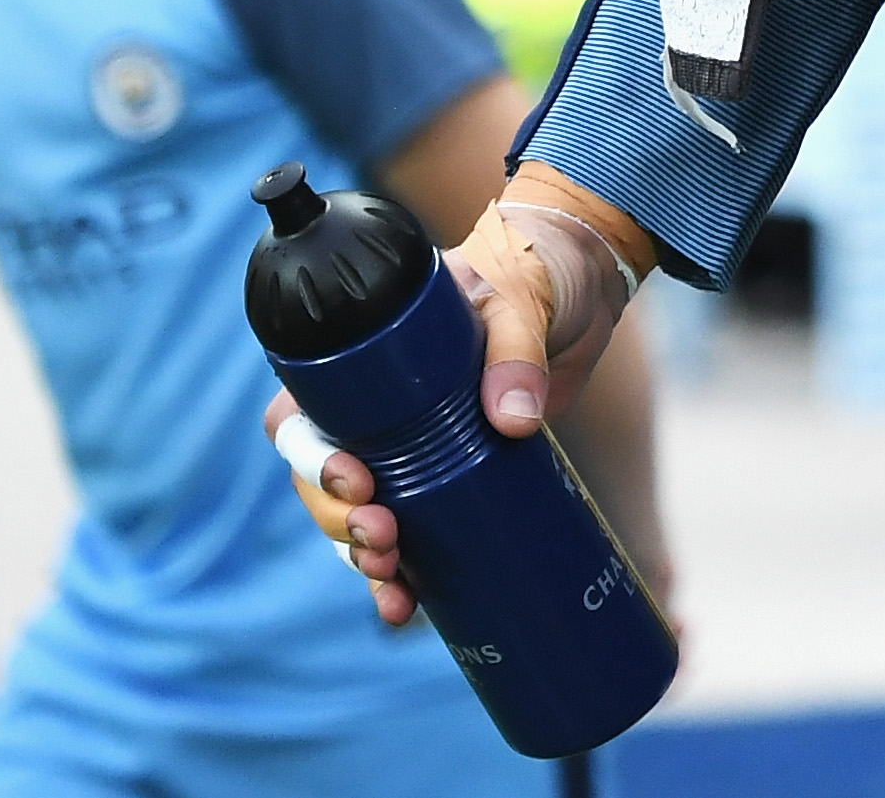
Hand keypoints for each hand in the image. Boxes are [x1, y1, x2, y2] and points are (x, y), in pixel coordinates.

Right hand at [264, 189, 642, 625]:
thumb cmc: (535, 277)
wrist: (582, 285)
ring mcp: (407, 447)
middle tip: (385, 538)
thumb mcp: (521, 301)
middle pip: (322, 481)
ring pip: (356, 516)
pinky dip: (400, 572)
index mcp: (363, 361)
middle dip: (340, 522)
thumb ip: (517, 351)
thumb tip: (513, 421)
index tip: (357, 482)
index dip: (309, 460)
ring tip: (393, 584)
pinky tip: (406, 606)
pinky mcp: (449, 474)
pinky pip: (407, 531)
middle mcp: (371, 410)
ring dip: (363, 558)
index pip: (302, 417)